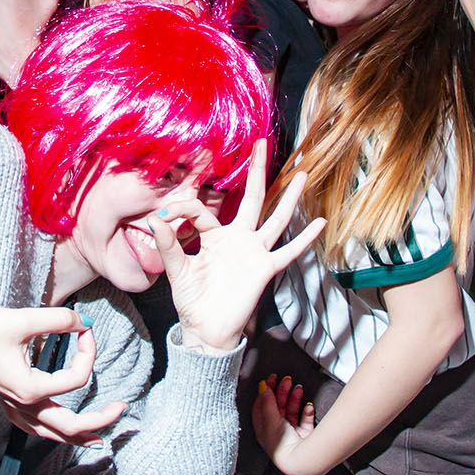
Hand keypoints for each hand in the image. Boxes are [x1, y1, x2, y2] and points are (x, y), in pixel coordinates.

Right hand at [0, 305, 125, 444]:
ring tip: (99, 438)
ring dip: (78, 436)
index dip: (88, 351)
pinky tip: (60, 431)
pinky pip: (35, 428)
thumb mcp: (25, 320)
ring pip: (52, 434)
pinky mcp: (8, 402)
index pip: (76, 378)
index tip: (84, 328)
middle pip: (70, 426)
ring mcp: (14, 408)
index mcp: (30, 390)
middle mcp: (24, 405)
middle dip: (99, 419)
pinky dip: (54, 432)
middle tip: (122, 409)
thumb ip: (60, 320)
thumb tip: (83, 323)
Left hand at [153, 139, 324, 351]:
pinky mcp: (265, 269)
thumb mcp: (177, 270)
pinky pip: (288, 252)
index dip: (181, 208)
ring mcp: (254, 252)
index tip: (162, 214)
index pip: (201, 210)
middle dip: (256, 172)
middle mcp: (237, 238)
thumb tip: (154, 219)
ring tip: (302, 174)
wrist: (206, 329)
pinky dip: (304, 239)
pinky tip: (320, 222)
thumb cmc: (192, 300)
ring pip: (275, 219)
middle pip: (251, 199)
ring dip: (288, 197)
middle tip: (262, 144)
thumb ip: (168, 245)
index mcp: (214, 236)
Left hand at [253, 375, 322, 474]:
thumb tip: (262, 387)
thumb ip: (267, 401)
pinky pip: (305, 419)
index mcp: (263, 428)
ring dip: (295, 398)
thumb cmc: (281, 445)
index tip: (271, 379)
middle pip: (278, 406)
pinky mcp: (304, 435)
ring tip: (298, 389)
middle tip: (287, 381)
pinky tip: (308, 407)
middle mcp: (275, 431)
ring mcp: (290, 433)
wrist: (299, 459)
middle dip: (282, 391)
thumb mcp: (270, 418)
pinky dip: (307, 411)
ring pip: (291, 410)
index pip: (262, 405)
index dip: (266, 391)